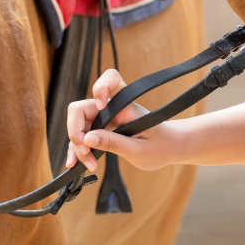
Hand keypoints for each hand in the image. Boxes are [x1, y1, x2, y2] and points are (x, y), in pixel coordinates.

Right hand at [66, 68, 180, 172]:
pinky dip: (78, 150)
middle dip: (76, 132)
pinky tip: (76, 163)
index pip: (111, 79)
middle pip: (81, 109)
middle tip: (86, 153)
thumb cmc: (160, 146)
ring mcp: (105, 119)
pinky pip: (83, 136)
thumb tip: (87, 139)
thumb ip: (113, 143)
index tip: (100, 106)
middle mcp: (112, 108)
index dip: (100, 88)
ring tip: (89, 165)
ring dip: (78, 146)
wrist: (169, 148)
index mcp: (126, 106)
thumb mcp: (138, 149)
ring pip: (78, 125)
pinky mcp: (102, 130)